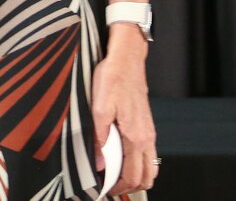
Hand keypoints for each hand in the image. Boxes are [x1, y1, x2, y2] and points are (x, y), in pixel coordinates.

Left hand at [92, 30, 157, 195]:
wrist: (126, 61)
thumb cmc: (112, 79)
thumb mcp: (98, 108)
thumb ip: (99, 138)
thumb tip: (100, 164)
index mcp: (135, 137)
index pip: (133, 175)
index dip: (120, 187)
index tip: (105, 190)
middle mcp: (146, 138)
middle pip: (147, 175)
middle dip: (131, 186)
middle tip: (111, 187)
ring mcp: (149, 132)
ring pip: (150, 165)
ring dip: (137, 176)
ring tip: (116, 177)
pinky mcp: (147, 125)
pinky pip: (149, 153)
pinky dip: (140, 163)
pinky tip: (124, 158)